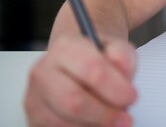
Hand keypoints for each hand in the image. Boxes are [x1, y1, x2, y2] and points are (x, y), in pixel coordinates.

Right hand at [23, 35, 137, 126]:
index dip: (115, 88)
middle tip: (124, 118)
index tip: (131, 97)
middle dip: (104, 114)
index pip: (91, 69)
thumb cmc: (98, 55)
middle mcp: (44, 70)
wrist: (77, 59)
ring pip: (64, 121)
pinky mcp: (34, 117)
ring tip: (111, 119)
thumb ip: (122, 57)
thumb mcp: (117, 46)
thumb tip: (123, 76)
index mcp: (66, 47)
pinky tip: (95, 123)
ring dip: (94, 125)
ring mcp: (35, 96)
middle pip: (73, 100)